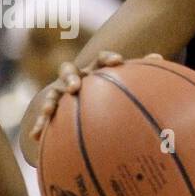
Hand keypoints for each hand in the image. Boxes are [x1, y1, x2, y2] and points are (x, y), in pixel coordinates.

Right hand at [30, 52, 163, 141]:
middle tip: (75, 87)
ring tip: (48, 112)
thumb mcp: (126, 82)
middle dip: (71, 77)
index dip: (108, 58)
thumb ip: (139, 71)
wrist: (88, 94)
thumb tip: (159, 58)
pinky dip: (39, 125)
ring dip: (50, 101)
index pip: (102, 59)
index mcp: (97, 69)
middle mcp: (77, 77)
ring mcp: (62, 92)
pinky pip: (45, 117)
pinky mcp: (54, 108)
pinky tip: (35, 137)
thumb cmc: (113, 89)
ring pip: (53, 94)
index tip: (117, 62)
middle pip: (68, 70)